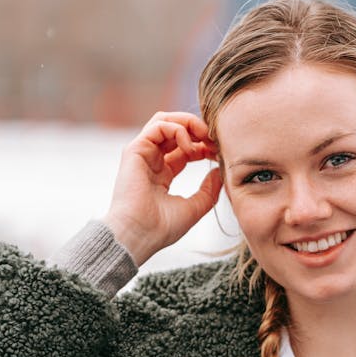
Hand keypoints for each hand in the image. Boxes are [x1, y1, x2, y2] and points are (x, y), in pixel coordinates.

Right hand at [103, 112, 222, 265]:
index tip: (219, 152)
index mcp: (162, 175)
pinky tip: (189, 146)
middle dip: (198, 130)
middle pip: (175, 131)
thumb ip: (208, 190)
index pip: (185, 149)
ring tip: (205, 135)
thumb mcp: (194, 208)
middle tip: (214, 138)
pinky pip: (158, 125)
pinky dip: (177, 129)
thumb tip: (219, 173)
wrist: (139, 235)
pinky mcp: (135, 150)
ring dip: (188, 123)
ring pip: (165, 122)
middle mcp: (151, 161)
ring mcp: (142, 154)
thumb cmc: (162, 228)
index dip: (204, 146)